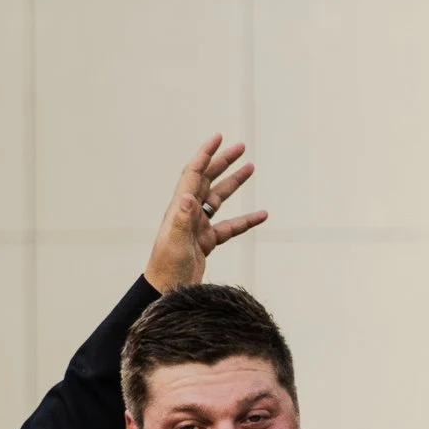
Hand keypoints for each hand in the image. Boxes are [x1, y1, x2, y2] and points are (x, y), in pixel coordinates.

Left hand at [144, 135, 263, 291]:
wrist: (166, 291)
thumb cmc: (167, 268)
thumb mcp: (174, 243)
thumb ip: (181, 219)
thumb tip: (187, 195)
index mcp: (180, 208)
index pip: (193, 174)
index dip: (205, 155)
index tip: (218, 138)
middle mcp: (188, 213)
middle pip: (207, 180)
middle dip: (222, 162)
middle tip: (240, 147)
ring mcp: (198, 227)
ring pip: (219, 199)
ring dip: (234, 183)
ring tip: (251, 168)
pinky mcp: (206, 242)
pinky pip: (230, 226)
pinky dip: (246, 220)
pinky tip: (262, 215)